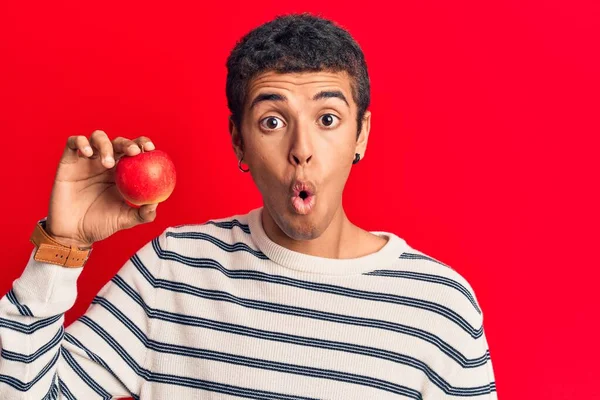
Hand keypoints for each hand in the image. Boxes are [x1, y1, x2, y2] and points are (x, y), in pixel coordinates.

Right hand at [44, 130, 158, 247]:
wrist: (73, 232)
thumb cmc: (100, 224)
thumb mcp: (125, 219)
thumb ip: (143, 214)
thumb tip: (157, 203)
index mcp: (122, 172)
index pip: (135, 151)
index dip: (143, 144)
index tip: (151, 149)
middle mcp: (105, 162)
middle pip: (119, 142)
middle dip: (128, 143)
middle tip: (134, 152)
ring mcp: (86, 160)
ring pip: (97, 137)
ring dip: (106, 144)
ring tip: (108, 163)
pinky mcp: (68, 161)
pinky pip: (73, 143)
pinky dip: (81, 142)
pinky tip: (89, 154)